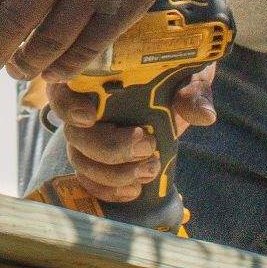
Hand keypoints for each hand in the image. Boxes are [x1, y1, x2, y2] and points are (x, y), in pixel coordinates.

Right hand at [51, 64, 219, 195]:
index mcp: (95, 78)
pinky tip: (134, 190)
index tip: (90, 117)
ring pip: (82, 161)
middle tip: (147, 147)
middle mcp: (83, 108)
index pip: (63, 90)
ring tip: (150, 170)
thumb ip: (192, 92)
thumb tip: (203, 114)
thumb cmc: (175, 77)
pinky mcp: (96, 162)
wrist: (177, 95)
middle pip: (75, 134)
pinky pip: (89, 182)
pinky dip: (109, 191)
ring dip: (114, 174)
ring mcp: (86, 139)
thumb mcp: (187, 76)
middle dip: (111, 148)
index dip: (69, 106)